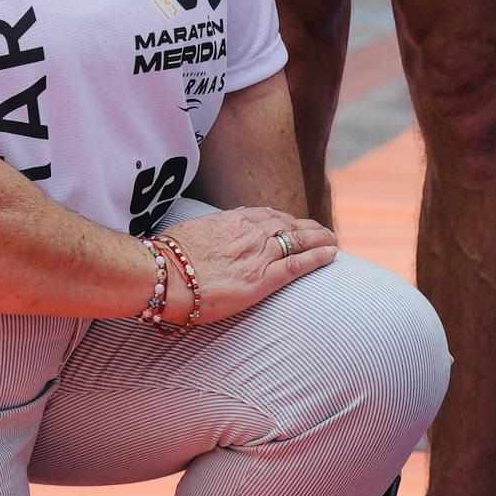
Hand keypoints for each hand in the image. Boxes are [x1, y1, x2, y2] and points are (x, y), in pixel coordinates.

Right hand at [160, 206, 337, 323]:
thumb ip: (211, 231)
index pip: (268, 216)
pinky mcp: (262, 279)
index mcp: (233, 221)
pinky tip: (332, 255)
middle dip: (308, 227)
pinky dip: (318, 257)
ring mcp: (259, 254)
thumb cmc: (167, 259)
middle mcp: (251, 232)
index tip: (293, 224)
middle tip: (322, 232)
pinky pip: (298, 264)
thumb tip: (214, 232)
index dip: (284, 220)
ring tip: (333, 241)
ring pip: (299, 241)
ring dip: (320, 239)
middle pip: (288, 225)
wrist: (163, 276)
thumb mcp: (193, 232)